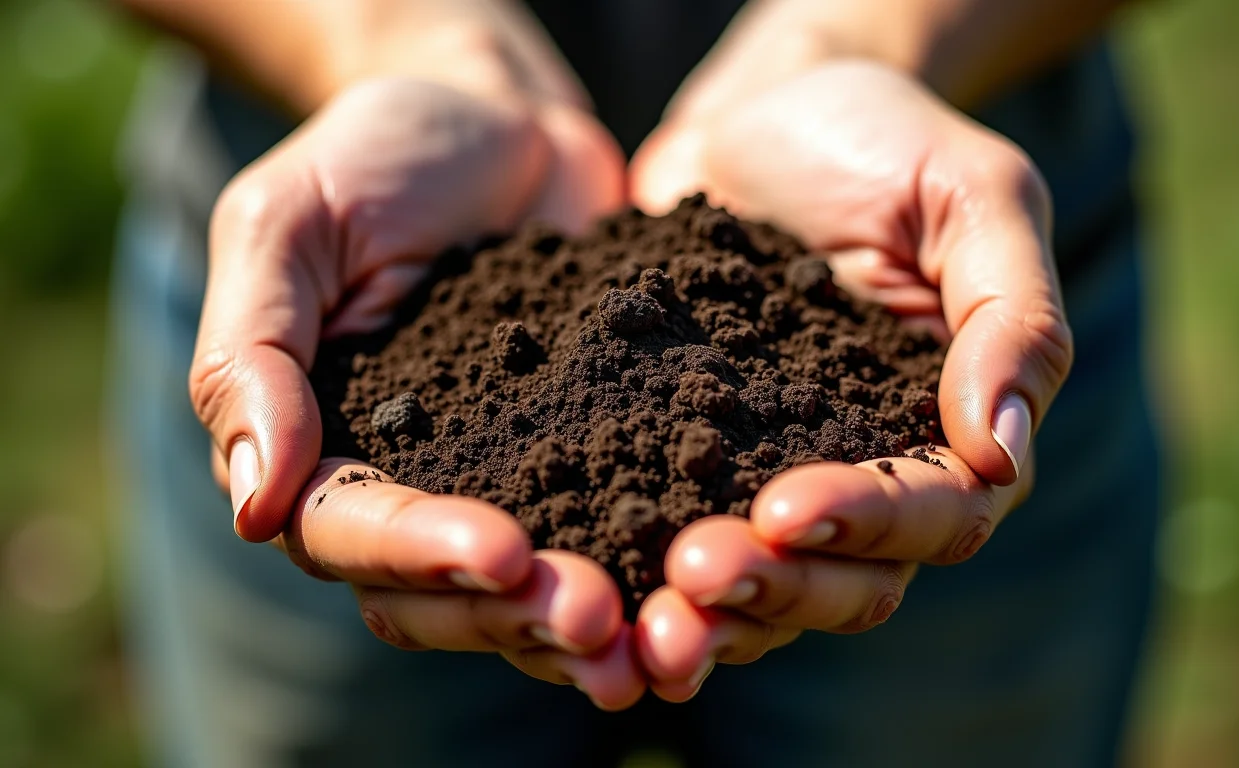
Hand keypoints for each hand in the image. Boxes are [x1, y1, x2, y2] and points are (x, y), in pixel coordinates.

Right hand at [189, 76, 642, 707]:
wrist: (496, 119)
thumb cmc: (373, 155)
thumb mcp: (286, 227)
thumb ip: (252, 358)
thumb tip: (253, 505)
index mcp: (317, 449)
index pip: (349, 534)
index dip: (419, 555)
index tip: (505, 552)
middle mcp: (408, 484)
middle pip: (442, 592)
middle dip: (515, 614)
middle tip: (601, 621)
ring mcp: (502, 478)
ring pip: (527, 587)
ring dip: (583, 619)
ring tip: (657, 635)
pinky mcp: (588, 454)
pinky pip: (609, 524)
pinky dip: (645, 562)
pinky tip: (704, 580)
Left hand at [630, 60, 1070, 698]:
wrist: (766, 112)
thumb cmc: (886, 139)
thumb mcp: (973, 196)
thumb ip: (1011, 317)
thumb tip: (1000, 452)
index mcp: (950, 430)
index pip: (934, 514)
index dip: (866, 524)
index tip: (783, 508)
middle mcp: (867, 474)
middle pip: (847, 580)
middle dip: (774, 587)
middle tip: (692, 576)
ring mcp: (775, 473)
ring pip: (764, 584)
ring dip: (711, 614)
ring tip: (645, 620)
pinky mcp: (690, 457)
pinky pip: (675, 533)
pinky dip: (642, 571)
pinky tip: (591, 579)